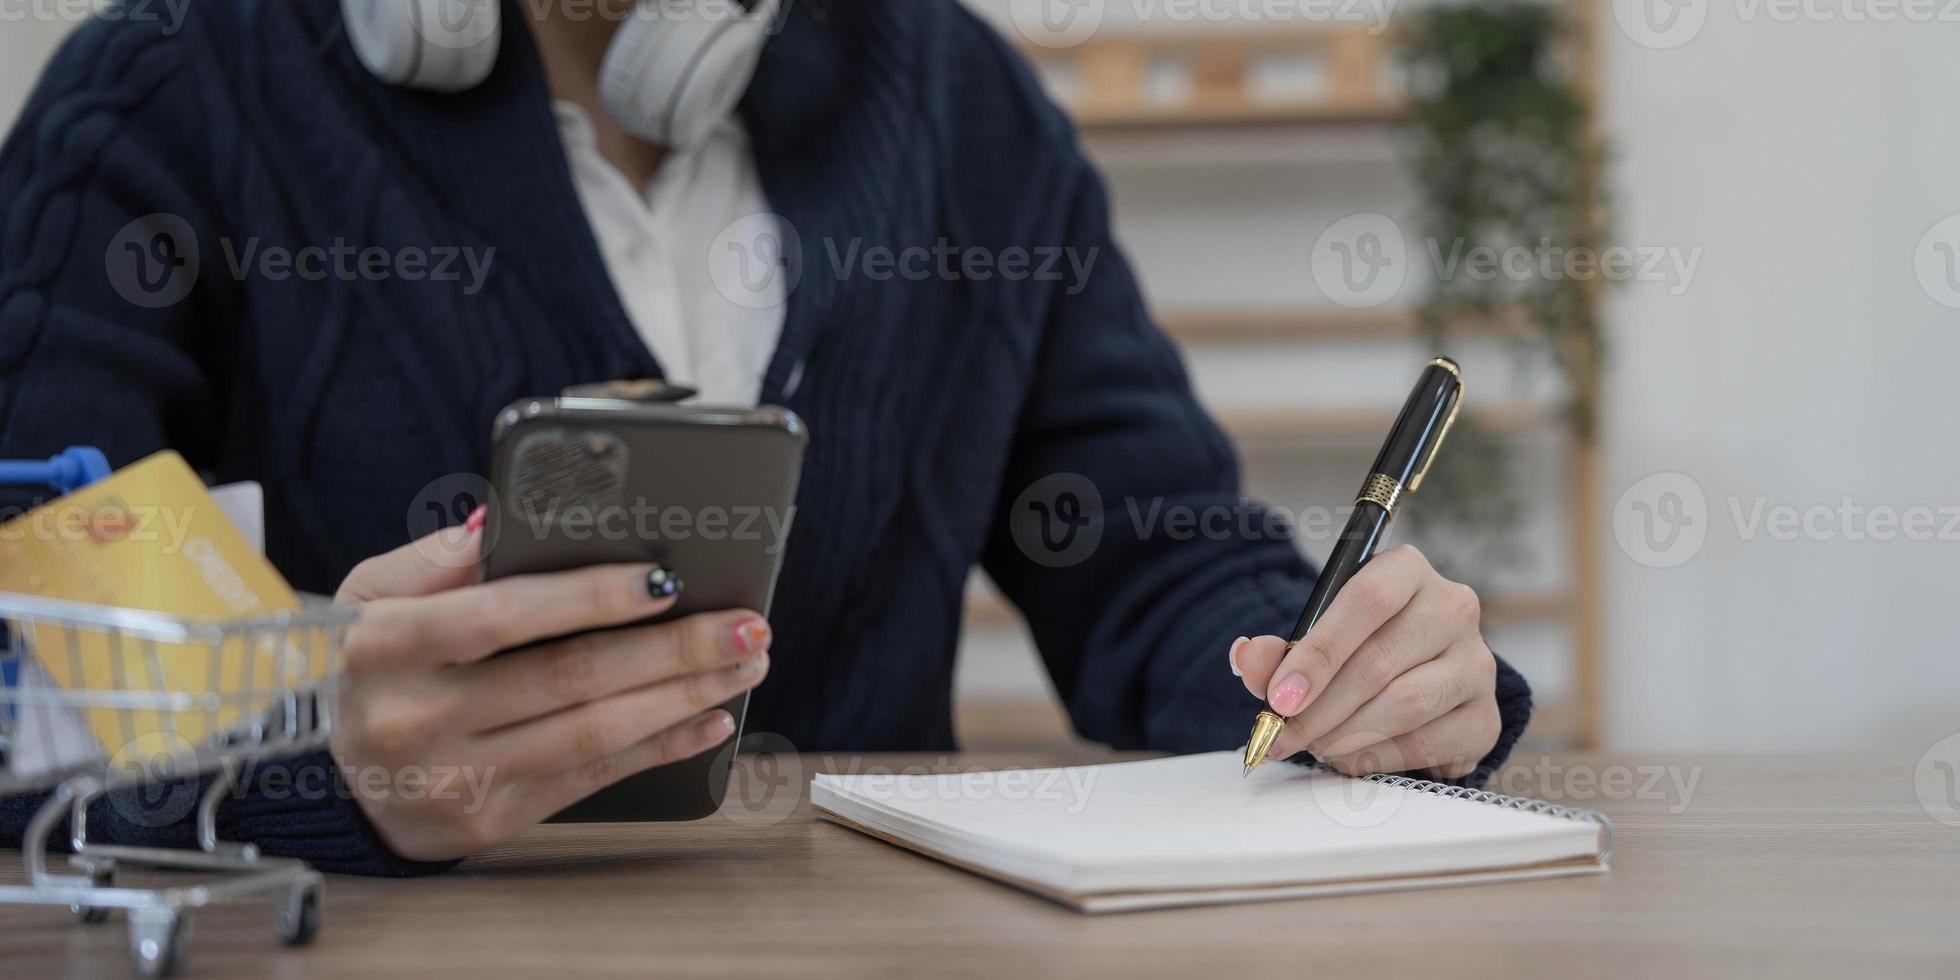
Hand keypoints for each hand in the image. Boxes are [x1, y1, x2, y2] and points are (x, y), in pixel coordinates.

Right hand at [328, 518, 772, 860]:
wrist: (328, 780)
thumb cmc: (368, 666)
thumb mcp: (369, 596)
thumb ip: (438, 557)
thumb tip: (507, 522)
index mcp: (387, 647)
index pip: (504, 615)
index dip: (591, 596)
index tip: (666, 578)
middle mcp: (418, 718)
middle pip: (569, 677)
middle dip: (674, 648)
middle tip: (746, 624)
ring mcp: (456, 778)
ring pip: (594, 732)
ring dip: (685, 696)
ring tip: (744, 663)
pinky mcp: (490, 820)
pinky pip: (593, 778)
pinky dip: (661, 747)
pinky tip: (708, 719)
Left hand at [1229, 545, 1499, 779]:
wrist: (1417, 681)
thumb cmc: (1358, 652)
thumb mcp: (1313, 643)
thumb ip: (1276, 654)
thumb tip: (1246, 656)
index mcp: (1406, 571)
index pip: (1367, 599)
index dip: (1319, 653)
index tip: (1279, 699)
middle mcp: (1453, 607)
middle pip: (1380, 661)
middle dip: (1320, 710)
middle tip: (1282, 737)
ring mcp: (1477, 663)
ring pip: (1406, 704)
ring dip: (1347, 735)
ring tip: (1316, 745)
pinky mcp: (1485, 716)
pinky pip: (1428, 743)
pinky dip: (1379, 757)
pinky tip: (1352, 756)